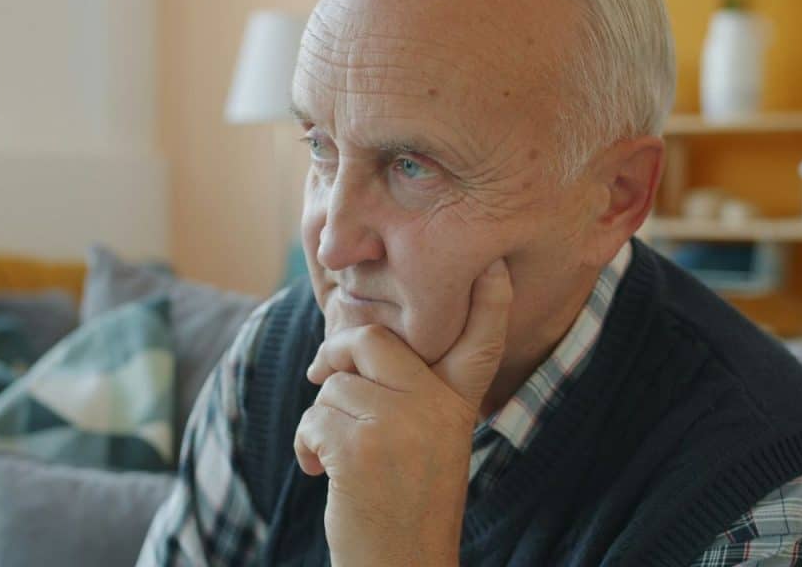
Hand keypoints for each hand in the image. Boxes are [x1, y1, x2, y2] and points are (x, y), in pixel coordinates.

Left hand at [294, 259, 512, 565]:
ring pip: (334, 385)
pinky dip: (306, 444)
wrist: (399, 566)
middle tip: (321, 372)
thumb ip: (408, 392)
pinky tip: (319, 472)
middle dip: (335, 353)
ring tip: (336, 456)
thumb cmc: (405, 502)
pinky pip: (314, 416)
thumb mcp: (427, 441)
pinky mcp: (360, 447)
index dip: (490, 300)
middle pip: (371, 341)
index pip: (479, 342)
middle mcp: (438, 408)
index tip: (494, 264)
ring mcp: (400, 425)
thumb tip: (349, 338)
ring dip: (320, 419)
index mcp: (459, 405)